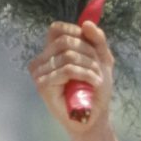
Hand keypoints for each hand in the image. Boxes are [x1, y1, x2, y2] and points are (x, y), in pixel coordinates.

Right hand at [29, 20, 114, 136]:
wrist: (94, 116)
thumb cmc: (95, 89)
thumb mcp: (101, 59)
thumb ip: (96, 39)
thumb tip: (86, 23)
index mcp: (50, 51)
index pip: (57, 29)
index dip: (77, 33)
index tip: (92, 49)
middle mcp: (41, 60)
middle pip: (65, 41)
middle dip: (89, 52)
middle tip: (98, 68)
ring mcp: (39, 72)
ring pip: (68, 55)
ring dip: (89, 66)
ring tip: (98, 78)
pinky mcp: (42, 85)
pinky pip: (67, 70)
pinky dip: (86, 75)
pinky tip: (95, 82)